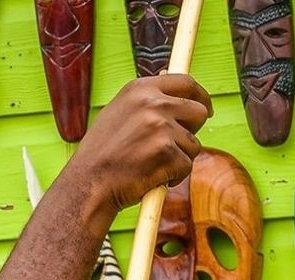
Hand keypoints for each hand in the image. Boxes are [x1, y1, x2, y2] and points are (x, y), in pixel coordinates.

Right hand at [57, 75, 211, 215]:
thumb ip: (146, 102)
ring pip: (194, 144)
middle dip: (192, 131)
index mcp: (139, 89)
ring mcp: (160, 127)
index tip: (206, 107)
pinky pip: (187, 165)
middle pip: (198, 111)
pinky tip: (151, 176)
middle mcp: (152, 103)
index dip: (200, 96)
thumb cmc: (102, 153)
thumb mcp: (119, 113)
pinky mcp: (167, 152)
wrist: (89, 183)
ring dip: (179, 158)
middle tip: (175, 146)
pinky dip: (174, 176)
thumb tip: (174, 90)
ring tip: (151, 164)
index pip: (185, 82)